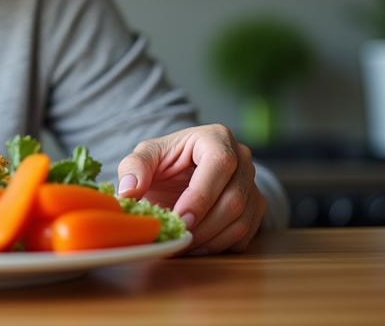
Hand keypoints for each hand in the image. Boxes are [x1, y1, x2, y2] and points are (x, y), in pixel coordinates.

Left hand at [116, 124, 264, 255]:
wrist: (180, 176)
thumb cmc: (164, 162)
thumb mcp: (146, 157)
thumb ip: (134, 168)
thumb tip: (128, 190)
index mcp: (216, 138)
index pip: (220, 164)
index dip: (201, 195)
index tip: (180, 218)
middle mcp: (242, 159)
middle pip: (235, 198)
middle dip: (204, 225)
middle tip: (178, 237)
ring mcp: (252, 185)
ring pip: (242, 220)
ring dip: (211, 239)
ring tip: (183, 244)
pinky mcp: (255, 209)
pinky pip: (245, 234)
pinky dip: (220, 245)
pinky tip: (196, 246)